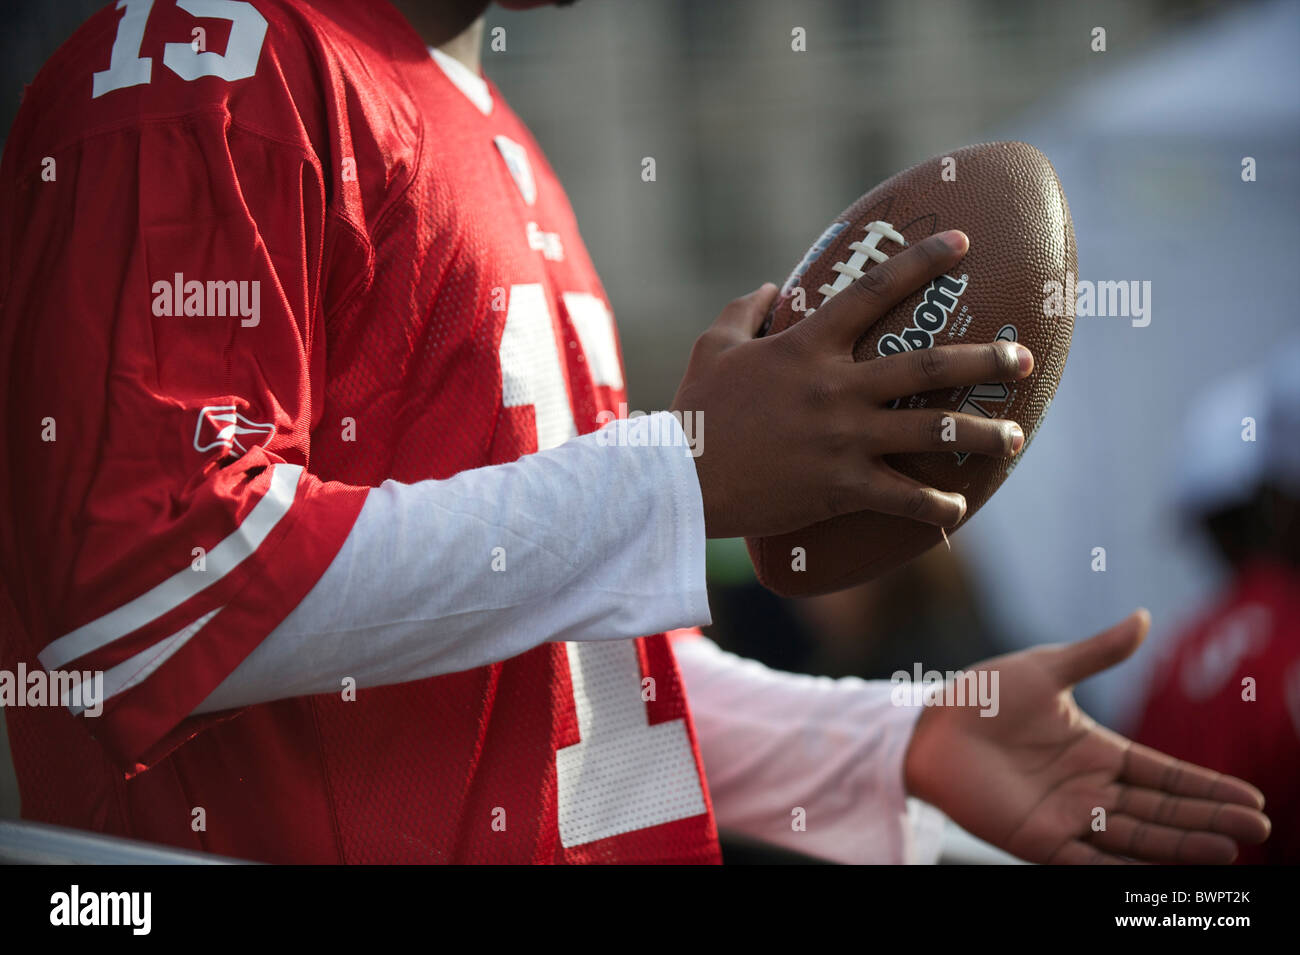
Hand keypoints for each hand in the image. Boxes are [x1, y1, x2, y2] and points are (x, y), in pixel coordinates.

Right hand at [671, 230, 1032, 538]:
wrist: (679, 480)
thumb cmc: (694, 412)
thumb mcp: (712, 348)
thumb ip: (744, 311)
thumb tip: (770, 286)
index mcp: (807, 345)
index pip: (874, 290)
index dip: (922, 261)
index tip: (963, 243)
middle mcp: (837, 387)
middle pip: (928, 366)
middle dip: (984, 359)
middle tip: (1022, 356)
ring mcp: (844, 438)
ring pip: (932, 431)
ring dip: (982, 434)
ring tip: (1016, 437)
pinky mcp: (842, 486)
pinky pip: (903, 498)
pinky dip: (935, 506)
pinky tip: (958, 509)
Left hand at [903, 610, 1271, 863]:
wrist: (927, 725)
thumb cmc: (983, 695)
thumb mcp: (1046, 669)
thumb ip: (1097, 653)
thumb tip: (1144, 617)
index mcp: (1096, 751)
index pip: (1164, 774)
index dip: (1205, 787)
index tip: (1250, 799)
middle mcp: (1090, 790)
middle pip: (1160, 809)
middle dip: (1207, 819)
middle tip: (1255, 829)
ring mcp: (1066, 817)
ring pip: (1136, 838)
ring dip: (1179, 846)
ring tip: (1227, 852)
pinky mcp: (1036, 840)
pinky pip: (1087, 863)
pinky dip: (1122, 871)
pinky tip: (1158, 876)